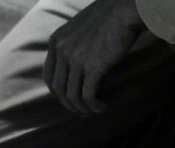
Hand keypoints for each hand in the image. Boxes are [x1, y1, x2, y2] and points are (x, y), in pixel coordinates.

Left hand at [42, 0, 147, 116]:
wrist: (125, 10)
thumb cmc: (109, 15)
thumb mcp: (80, 26)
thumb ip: (72, 42)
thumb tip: (74, 63)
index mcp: (56, 40)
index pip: (48, 75)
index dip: (58, 92)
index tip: (68, 98)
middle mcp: (61, 51)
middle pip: (58, 89)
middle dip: (69, 104)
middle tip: (82, 110)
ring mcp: (75, 60)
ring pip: (72, 96)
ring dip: (82, 109)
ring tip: (93, 111)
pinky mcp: (92, 68)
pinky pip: (88, 96)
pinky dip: (94, 106)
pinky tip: (102, 107)